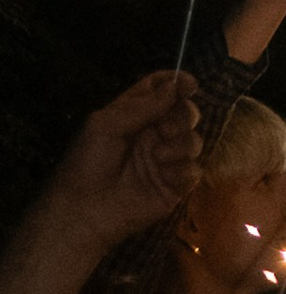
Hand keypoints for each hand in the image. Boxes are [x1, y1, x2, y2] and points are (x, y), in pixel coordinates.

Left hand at [43, 73, 203, 254]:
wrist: (83, 210)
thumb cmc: (87, 163)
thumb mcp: (106, 124)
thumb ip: (143, 105)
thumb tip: (176, 84)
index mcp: (136, 116)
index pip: (162, 90)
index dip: (177, 83)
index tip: (189, 84)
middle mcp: (154, 136)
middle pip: (185, 113)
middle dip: (184, 115)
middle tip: (165, 129)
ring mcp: (166, 161)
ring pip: (193, 141)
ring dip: (181, 145)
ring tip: (158, 157)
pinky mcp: (174, 187)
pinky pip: (193, 171)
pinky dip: (181, 170)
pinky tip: (163, 176)